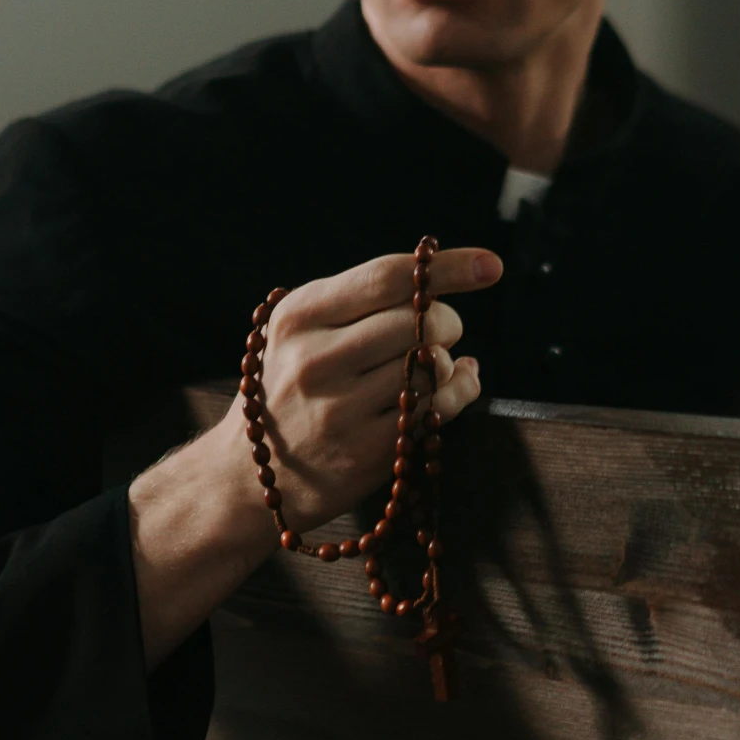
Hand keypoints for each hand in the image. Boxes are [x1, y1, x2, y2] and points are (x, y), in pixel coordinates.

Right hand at [127, 246, 499, 666]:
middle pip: (419, 321)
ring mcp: (340, 411)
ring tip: (436, 365)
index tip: (491, 265)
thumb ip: (359, 301)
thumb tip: (442, 276)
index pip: (387, 278)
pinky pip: (438, 410)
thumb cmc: (290, 385)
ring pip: (432, 366)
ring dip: (450, 361)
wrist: (248, 474)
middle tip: (442, 330)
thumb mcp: (300, 331)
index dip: (447, 267)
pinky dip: (460, 391)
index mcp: (299, 317)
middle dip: (447, 321)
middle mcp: (315, 361)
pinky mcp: (366, 455)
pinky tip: (455, 385)